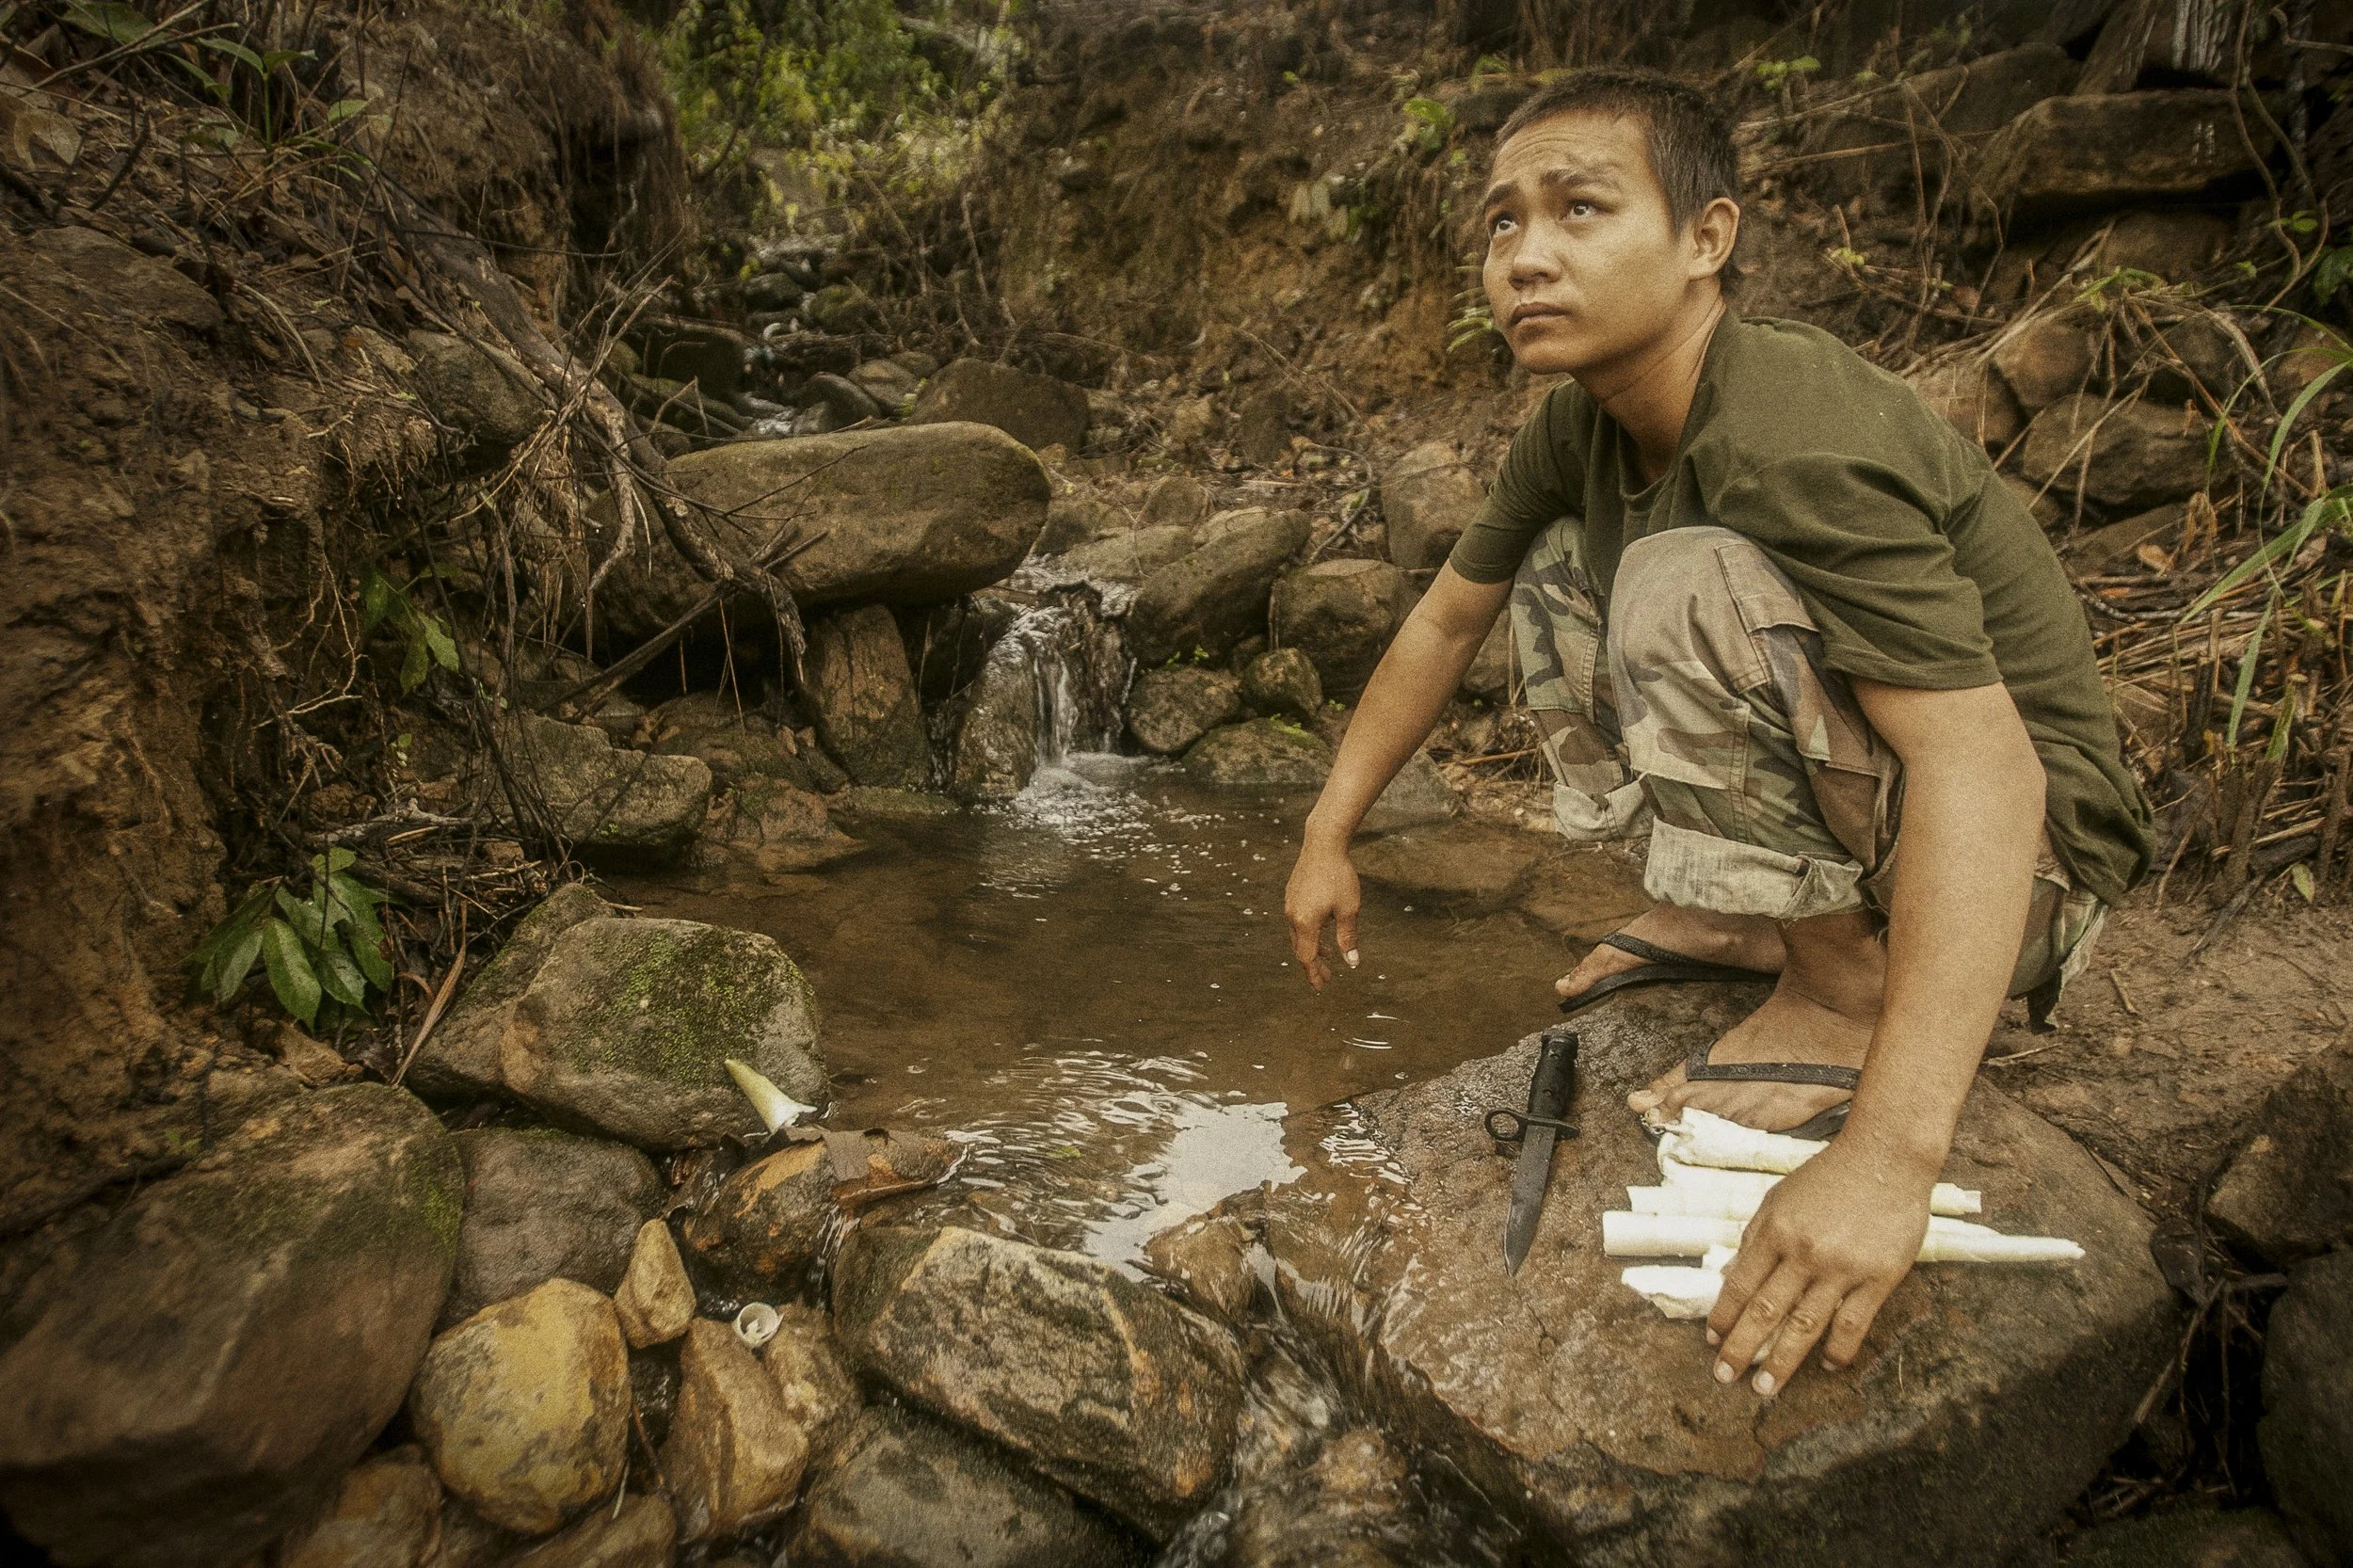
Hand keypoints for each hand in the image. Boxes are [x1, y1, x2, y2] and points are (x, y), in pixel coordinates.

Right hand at [1283, 838, 1360, 989]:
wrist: (1323, 844)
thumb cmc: (1339, 876)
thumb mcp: (1349, 910)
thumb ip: (1348, 937)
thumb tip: (1352, 962)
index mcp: (1305, 923)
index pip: (1307, 957)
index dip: (1314, 974)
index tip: (1321, 986)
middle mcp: (1292, 916)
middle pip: (1300, 948)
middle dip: (1314, 964)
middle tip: (1327, 976)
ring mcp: (1290, 904)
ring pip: (1298, 934)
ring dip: (1313, 947)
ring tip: (1330, 954)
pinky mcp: (1292, 894)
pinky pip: (1298, 920)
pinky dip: (1309, 932)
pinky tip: (1323, 927)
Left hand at [1705, 1136, 1932, 1395]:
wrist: (1887, 1159)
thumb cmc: (1828, 1176)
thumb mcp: (1779, 1196)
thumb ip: (1756, 1236)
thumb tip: (1731, 1277)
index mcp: (1777, 1230)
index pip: (1742, 1283)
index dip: (1724, 1315)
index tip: (1711, 1341)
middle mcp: (1805, 1253)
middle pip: (1766, 1311)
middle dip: (1742, 1348)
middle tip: (1724, 1377)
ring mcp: (1843, 1269)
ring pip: (1805, 1326)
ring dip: (1782, 1362)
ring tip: (1765, 1389)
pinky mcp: (1879, 1279)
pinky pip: (1853, 1324)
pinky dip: (1838, 1350)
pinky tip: (1827, 1366)